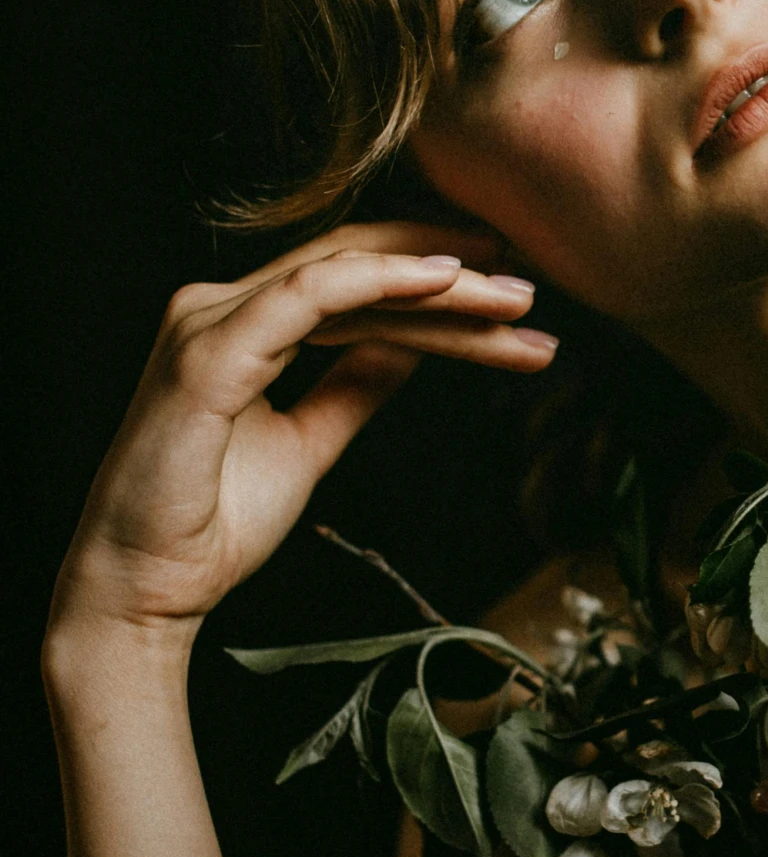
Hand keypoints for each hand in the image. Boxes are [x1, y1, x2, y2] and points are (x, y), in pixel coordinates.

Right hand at [49, 223, 556, 649]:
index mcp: (242, 323)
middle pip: (357, 268)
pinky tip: (440, 282)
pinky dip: (377, 282)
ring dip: (438, 285)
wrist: (145, 589)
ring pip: (345, 277)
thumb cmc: (212, 523)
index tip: (510, 294)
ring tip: (513, 299)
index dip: (434, 283)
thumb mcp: (309, 443)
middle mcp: (220, 306)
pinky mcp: (208, 355)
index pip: (353, 283)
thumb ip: (354, 386)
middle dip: (452, 274)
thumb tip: (413, 346)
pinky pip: (306, 298)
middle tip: (532, 288)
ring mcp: (209, 323)